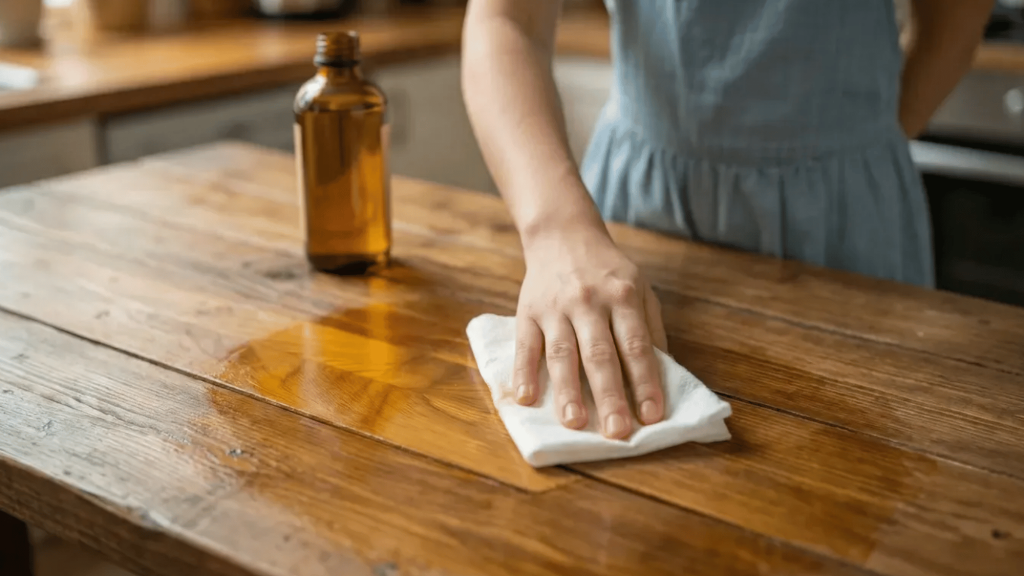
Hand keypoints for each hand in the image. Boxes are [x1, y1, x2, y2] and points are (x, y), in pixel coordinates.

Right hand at [513, 225, 668, 438]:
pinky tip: (526, 398)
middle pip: (600, 354)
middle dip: (609, 395)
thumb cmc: (607, 271)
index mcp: (622, 297)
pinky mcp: (527, 312)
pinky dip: (523, 372)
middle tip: (617, 431)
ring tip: (574, 423)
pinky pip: (525, 345)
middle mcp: (588, 302)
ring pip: (562, 353)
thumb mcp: (640, 288)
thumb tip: (663, 374)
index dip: (645, 382)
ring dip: (568, 391)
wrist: (562, 234)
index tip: (652, 416)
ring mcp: (555, 308)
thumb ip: (650, 329)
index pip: (636, 346)